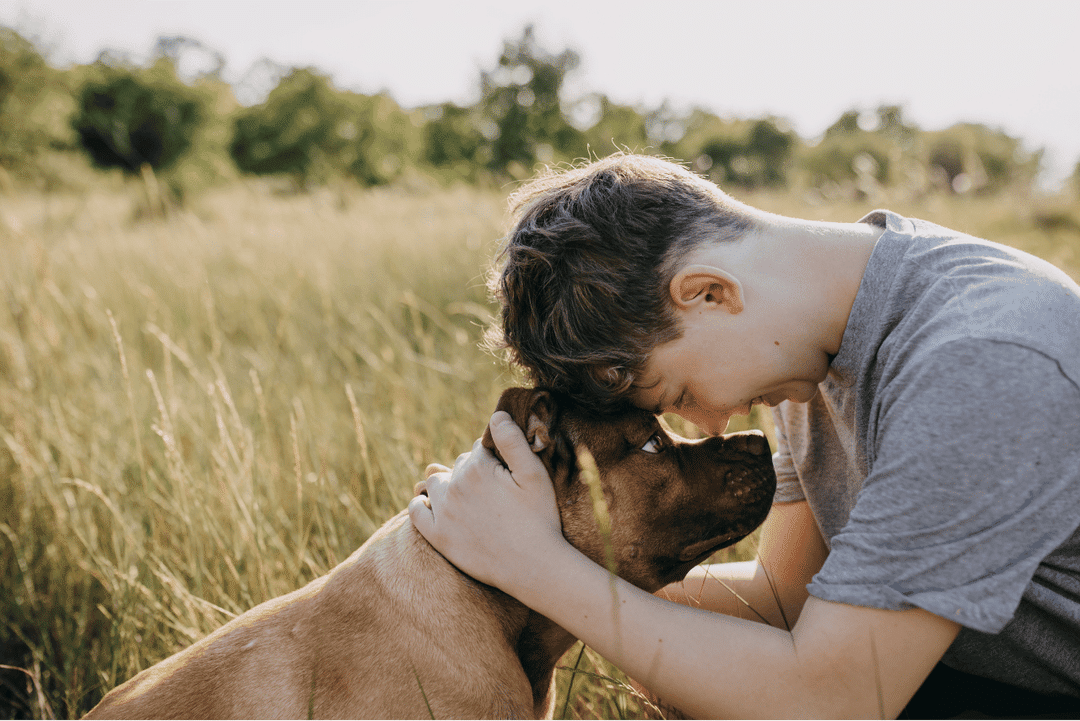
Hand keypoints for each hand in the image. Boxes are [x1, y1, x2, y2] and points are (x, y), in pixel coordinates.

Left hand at [409, 411, 563, 593]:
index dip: (493, 458)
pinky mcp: (437, 537)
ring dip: (448, 484)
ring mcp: (443, 513)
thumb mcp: (534, 474)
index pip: (478, 449)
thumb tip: (496, 415)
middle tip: (493, 490)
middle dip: (473, 470)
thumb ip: (513, 440)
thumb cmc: (540, 518)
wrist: (534, 567)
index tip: (505, 473)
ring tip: (467, 496)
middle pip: (459, 465)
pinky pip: (416, 511)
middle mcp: (455, 487)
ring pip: (436, 483)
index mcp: (478, 468)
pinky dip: (420, 502)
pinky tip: (430, 503)